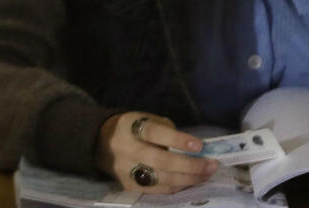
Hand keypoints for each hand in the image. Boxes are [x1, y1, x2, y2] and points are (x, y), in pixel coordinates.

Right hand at [95, 112, 217, 193]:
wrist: (97, 144)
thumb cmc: (128, 128)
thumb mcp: (141, 119)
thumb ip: (163, 128)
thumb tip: (190, 145)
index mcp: (130, 128)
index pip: (155, 134)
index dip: (177, 140)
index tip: (199, 145)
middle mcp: (128, 150)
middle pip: (162, 161)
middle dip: (190, 165)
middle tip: (211, 165)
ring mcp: (128, 170)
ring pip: (162, 179)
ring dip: (189, 179)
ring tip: (206, 175)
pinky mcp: (130, 186)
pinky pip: (158, 189)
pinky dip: (177, 186)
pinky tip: (190, 182)